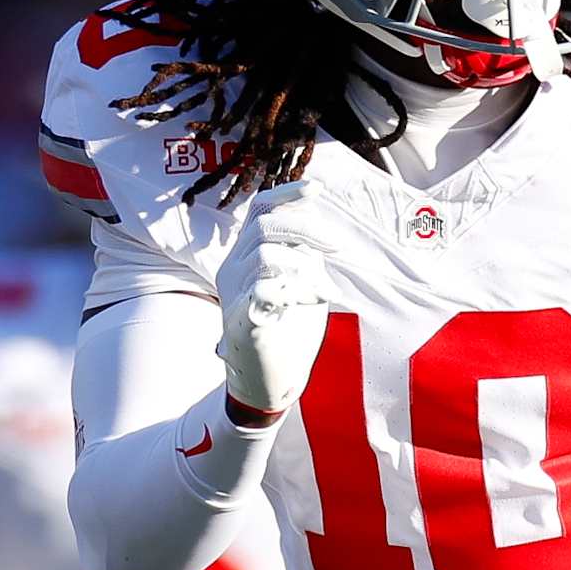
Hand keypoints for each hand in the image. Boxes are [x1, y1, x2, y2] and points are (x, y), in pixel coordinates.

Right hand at [216, 192, 332, 421]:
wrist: (270, 381)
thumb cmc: (288, 331)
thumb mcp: (300, 283)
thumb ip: (304, 255)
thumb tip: (321, 230)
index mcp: (246, 254)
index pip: (259, 209)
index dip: (286, 194)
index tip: (317, 188)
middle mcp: (234, 268)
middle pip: (263, 225)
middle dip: (306, 228)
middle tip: (337, 246)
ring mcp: (235, 294)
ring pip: (264, 256)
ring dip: (304, 266)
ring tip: (324, 290)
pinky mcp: (242, 321)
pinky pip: (263, 292)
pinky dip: (295, 291)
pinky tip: (313, 300)